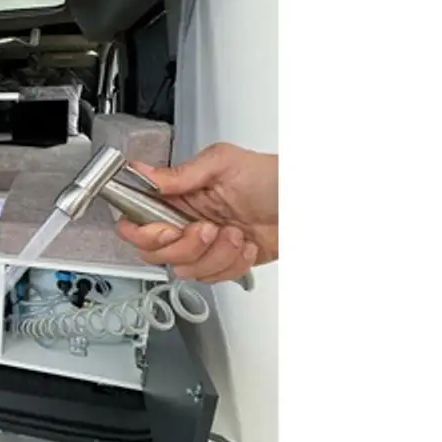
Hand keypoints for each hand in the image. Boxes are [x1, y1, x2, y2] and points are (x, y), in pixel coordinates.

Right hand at [116, 143, 277, 283]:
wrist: (306, 202)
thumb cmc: (271, 177)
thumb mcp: (222, 163)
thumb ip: (179, 174)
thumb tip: (142, 172)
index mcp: (177, 196)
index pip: (136, 221)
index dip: (144, 233)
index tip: (167, 229)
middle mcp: (185, 221)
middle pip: (155, 253)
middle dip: (185, 246)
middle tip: (209, 229)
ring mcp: (204, 244)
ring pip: (186, 269)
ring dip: (215, 255)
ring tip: (236, 234)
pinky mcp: (223, 262)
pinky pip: (213, 278)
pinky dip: (233, 265)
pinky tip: (246, 246)